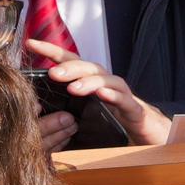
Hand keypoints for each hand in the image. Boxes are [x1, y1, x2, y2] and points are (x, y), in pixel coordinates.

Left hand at [26, 39, 171, 146]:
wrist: (152, 140)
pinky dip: (114, 96)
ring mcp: (123, 97)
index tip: (32, 44)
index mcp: (93, 85)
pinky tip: (102, 95)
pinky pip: (125, 100)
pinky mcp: (136, 112)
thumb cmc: (116, 127)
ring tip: (74, 88)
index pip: (71, 63)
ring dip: (89, 81)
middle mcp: (108, 86)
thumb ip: (68, 109)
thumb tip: (37, 108)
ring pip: (107, 80)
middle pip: (89, 68)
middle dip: (70, 67)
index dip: (52, 52)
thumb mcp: (87, 117)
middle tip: (53, 74)